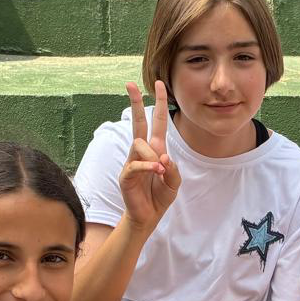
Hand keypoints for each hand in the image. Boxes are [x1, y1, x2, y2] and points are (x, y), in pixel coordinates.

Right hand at [118, 80, 180, 230]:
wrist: (147, 216)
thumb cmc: (159, 196)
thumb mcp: (174, 182)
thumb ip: (173, 169)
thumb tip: (164, 158)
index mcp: (155, 149)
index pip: (156, 121)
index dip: (159, 103)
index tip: (158, 84)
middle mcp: (142, 151)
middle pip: (138, 122)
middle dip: (135, 102)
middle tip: (130, 84)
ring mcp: (132, 161)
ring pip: (140, 144)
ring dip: (153, 155)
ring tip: (160, 171)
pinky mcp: (126, 175)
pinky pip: (135, 164)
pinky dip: (148, 166)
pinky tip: (156, 171)